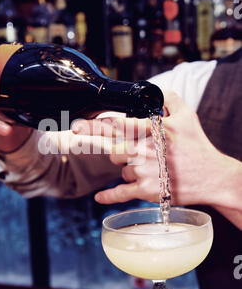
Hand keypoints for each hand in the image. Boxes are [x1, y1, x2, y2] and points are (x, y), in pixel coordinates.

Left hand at [74, 91, 225, 206]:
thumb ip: (169, 98)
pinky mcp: (146, 191)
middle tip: (112, 145)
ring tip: (151, 167)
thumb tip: (155, 91)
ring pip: (120, 170)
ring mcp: (143, 172)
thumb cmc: (198, 146)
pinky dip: (108, 197)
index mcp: (152, 131)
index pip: (117, 125)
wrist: (212, 177)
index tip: (76, 125)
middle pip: (113, 150)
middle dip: (112, 149)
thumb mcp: (188, 115)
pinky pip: (120, 194)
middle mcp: (144, 151)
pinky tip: (99, 197)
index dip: (94, 124)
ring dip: (128, 168)